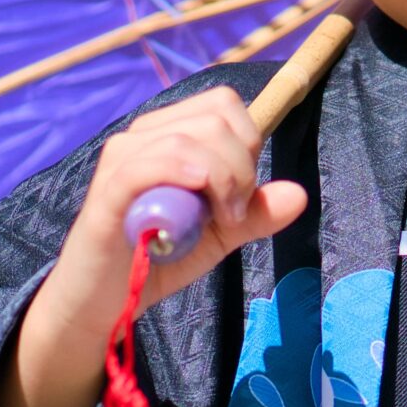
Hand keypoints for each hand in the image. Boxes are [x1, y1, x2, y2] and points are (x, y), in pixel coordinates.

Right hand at [32, 86, 309, 351]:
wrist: (107, 301)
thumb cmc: (160, 257)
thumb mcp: (221, 234)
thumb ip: (257, 212)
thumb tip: (299, 194)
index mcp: (171, 133)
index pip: (224, 105)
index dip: (248, 142)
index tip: (244, 193)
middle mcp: (143, 135)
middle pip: (215, 118)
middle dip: (240, 167)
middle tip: (233, 215)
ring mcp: (122, 160)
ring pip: (188, 138)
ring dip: (220, 181)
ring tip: (218, 221)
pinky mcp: (107, 191)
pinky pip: (147, 164)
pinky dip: (183, 175)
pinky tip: (196, 200)